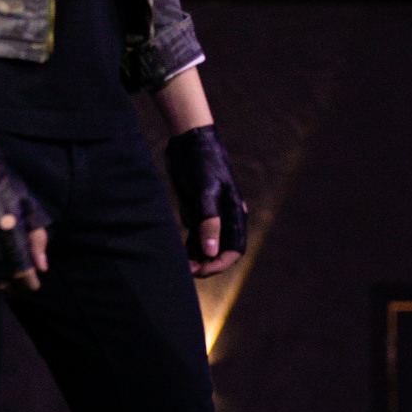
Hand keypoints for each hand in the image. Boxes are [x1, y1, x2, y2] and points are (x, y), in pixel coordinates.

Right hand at [0, 144, 49, 291]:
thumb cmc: (0, 180)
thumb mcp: (27, 204)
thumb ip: (36, 237)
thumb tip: (42, 267)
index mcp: (9, 231)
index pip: (22, 272)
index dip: (29, 283)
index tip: (33, 284)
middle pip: (1, 280)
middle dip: (13, 288)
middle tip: (19, 286)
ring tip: (1, 286)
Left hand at [164, 126, 247, 277]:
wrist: (189, 140)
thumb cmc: (201, 164)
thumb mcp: (205, 192)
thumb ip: (209, 221)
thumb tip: (211, 252)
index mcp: (234, 213)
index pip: (234, 249)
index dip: (220, 264)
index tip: (202, 270)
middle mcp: (225, 217)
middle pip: (220, 251)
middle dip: (207, 263)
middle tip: (187, 270)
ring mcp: (210, 215)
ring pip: (207, 245)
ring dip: (196, 257)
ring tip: (180, 265)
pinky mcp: (197, 210)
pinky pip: (195, 235)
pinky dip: (188, 246)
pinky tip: (176, 253)